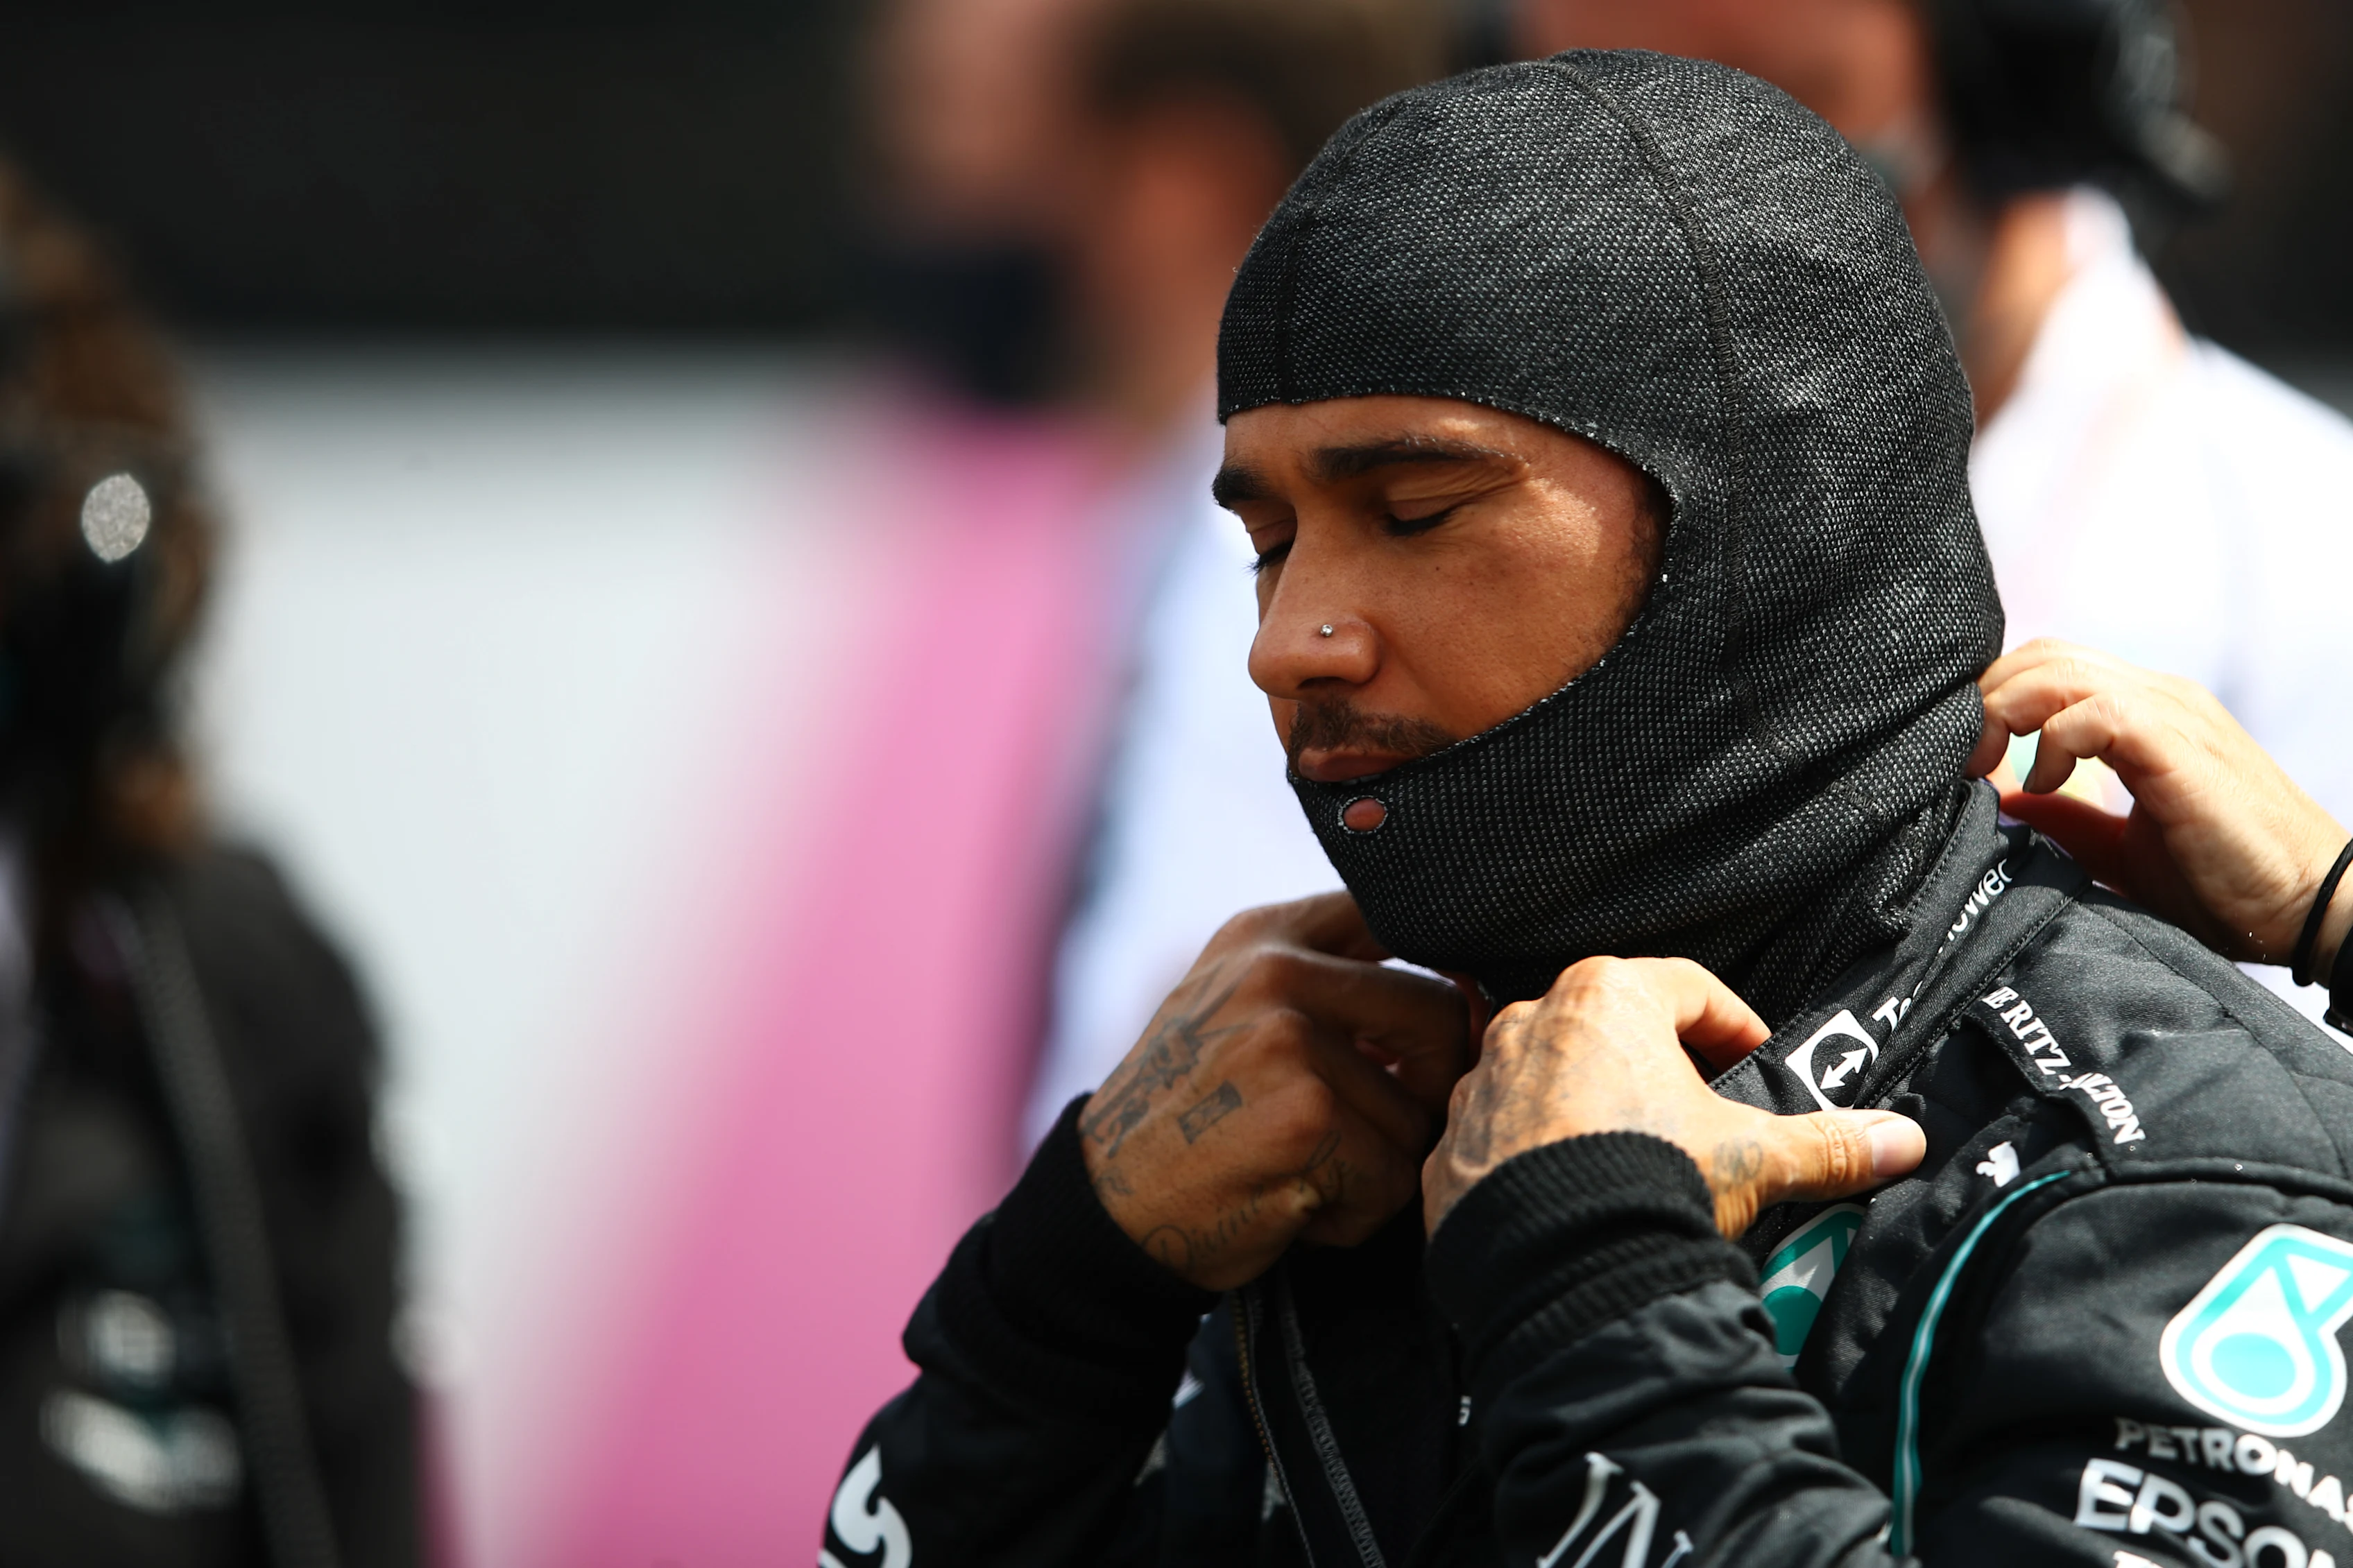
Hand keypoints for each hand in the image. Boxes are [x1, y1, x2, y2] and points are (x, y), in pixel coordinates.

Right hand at [1081, 892, 1472, 1289]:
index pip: (1397, 919)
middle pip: (1438, 1014)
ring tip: (1303, 1169)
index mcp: (1264, 936)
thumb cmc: (1189, 1115)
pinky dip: (1355, 1214)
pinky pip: (1393, 1177)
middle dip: (1427, 1088)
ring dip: (1376, 1166)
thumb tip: (1473, 994)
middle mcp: (1275, 972)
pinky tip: (1294, 1205)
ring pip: (1419, 1114)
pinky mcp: (1306, 1116)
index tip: (1430, 1033)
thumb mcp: (1236, 1011)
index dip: (1442, 978)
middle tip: (1372, 1132)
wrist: (1108, 1204)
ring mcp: (1289, 1040)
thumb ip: (1331, 982)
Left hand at [1423, 957, 1924, 1238]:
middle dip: (1658, 1066)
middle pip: (1611, 1029)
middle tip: (1699, 1116)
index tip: (1755, 1064)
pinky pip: (1501, 1138)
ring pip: (1548, 1080)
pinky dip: (1536, 1158)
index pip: (1688, 987)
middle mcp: (1528, 1025)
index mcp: (1605, 997)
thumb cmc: (1650, 1183)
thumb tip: (1903, 1140)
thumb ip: (1829, 1143)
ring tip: (1636, 1162)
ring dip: (1589, 1109)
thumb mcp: (1754, 1158)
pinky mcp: (1448, 1148)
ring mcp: (1478, 1085)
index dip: (1734, 1026)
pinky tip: (1574, 1197)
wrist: (1556, 1271)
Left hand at [1969, 639, 2351, 971]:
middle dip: (1988, 697)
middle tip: (1966, 759)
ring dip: (2008, 710)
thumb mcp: (2123, 850)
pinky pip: (2101, 708)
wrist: (2310, 908)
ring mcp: (2174, 716)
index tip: (1965, 758)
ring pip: (2063, 669)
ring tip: (1991, 766)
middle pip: (2046, 654)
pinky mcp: (2182, 747)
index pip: (2050, 667)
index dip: (1994, 699)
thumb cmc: (2226, 884)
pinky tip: (2049, 780)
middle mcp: (2159, 700)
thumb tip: (2007, 802)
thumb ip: (2070, 820)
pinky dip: (2056, 736)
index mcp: (2144, 715)